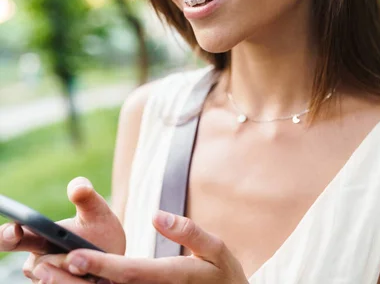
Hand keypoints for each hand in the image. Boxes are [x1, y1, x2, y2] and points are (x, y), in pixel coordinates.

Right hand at [5, 177, 125, 281]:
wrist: (115, 255)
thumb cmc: (100, 230)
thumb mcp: (97, 211)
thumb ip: (87, 197)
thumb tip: (79, 186)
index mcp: (38, 238)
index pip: (12, 238)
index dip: (7, 235)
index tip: (15, 229)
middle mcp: (38, 262)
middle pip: (36, 267)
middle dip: (53, 262)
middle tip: (71, 260)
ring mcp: (47, 280)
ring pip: (51, 281)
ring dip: (70, 274)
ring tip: (88, 265)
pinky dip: (77, 283)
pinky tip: (89, 277)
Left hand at [32, 211, 248, 283]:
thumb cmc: (223, 274)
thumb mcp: (218, 249)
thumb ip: (189, 231)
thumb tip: (156, 215)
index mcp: (172, 277)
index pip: (131, 272)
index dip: (100, 264)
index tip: (73, 254)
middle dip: (75, 278)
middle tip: (42, 266)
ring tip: (44, 273)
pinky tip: (71, 281)